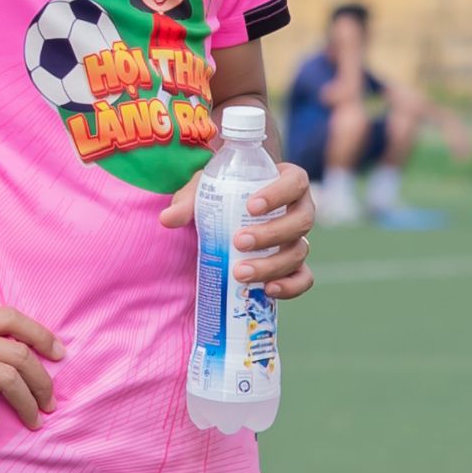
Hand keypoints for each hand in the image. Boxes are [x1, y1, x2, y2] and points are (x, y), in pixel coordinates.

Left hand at [162, 154, 317, 301]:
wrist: (225, 222)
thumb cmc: (221, 197)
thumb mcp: (204, 192)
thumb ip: (188, 202)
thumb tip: (168, 220)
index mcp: (286, 183)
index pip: (296, 182)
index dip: (280, 194)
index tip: (252, 206)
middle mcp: (300, 211)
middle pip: (301, 222)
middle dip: (272, 234)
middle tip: (239, 242)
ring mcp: (299, 240)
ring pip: (299, 253)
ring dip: (272, 264)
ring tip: (240, 272)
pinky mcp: (295, 266)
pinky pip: (303, 278)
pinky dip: (291, 286)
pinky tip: (268, 290)